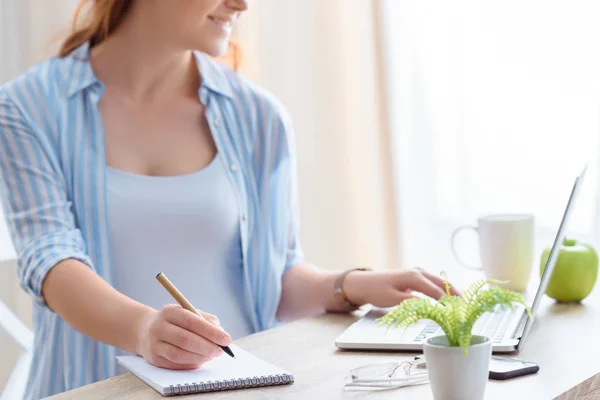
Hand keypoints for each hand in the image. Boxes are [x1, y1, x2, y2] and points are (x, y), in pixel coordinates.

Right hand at [136, 305, 231, 369]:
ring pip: (180, 354)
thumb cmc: (175, 321)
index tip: (226, 339)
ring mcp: (154, 344)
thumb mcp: (188, 313)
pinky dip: (191, 363)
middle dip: (207, 346)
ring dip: (200, 357)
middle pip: (185, 339)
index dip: (211, 331)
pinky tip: (201, 360)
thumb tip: (221, 333)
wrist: (145, 330)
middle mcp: (159, 327)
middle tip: (221, 350)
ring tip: (212, 355)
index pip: (192, 321)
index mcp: (169, 311)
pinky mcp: (154, 358)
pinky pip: (175, 364)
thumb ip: (206, 320)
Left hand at [342, 267, 460, 307]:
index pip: (437, 291)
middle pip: (443, 283)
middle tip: (467, 307)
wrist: (364, 283)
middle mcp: (418, 272)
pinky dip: (444, 290)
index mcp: (414, 277)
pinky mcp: (416, 277)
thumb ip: (412, 302)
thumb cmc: (376, 290)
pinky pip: (434, 283)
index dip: (449, 302)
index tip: (459, 312)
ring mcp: (418, 273)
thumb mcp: (393, 299)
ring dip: (452, 292)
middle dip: (456, 295)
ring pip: (440, 282)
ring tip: (463, 304)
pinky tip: (450, 298)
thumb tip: (429, 306)